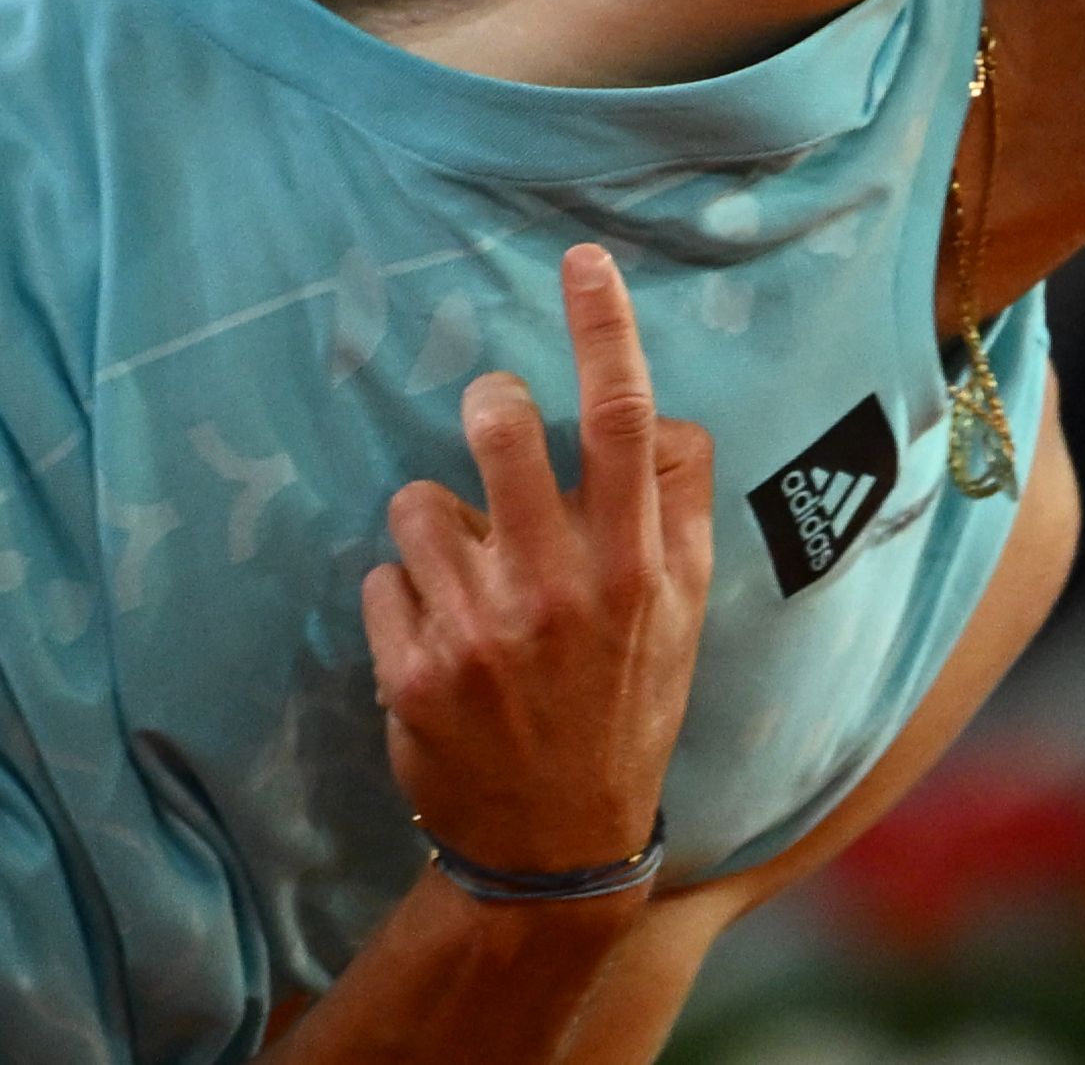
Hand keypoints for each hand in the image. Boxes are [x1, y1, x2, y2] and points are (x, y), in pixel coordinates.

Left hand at [363, 244, 714, 876]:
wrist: (558, 843)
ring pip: (419, 501)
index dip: (603, 328)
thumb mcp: (684, 613)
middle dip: (488, 407)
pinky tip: (437, 636)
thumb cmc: (629, 705)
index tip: (583, 260)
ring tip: (466, 569)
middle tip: (493, 420)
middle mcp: (561, 587)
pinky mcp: (413, 669)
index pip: (624, 420)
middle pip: (503, 431)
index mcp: (639, 565)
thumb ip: (674, 509)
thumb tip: (659, 415)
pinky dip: (404, 594)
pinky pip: (383, 576)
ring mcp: (480, 630)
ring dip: (436, 521)